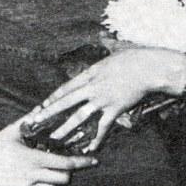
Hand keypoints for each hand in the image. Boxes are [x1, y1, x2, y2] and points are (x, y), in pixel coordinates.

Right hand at [0, 118, 96, 185]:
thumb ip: (29, 119)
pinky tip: (32, 178)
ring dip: (52, 180)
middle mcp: (33, 176)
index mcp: (34, 159)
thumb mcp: (12, 130)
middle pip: (63, 179)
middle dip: (67, 172)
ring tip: (44, 169)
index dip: (82, 163)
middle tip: (63, 164)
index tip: (94, 161)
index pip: (66, 163)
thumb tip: (41, 107)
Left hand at [28, 47, 185, 152]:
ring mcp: (102, 99)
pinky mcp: (115, 109)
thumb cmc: (135, 57)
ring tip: (54, 139)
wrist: (149, 68)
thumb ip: (107, 46)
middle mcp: (93, 87)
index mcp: (91, 72)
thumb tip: (105, 37)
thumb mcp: (116, 49)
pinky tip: (90, 148)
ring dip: (65, 129)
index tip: (42, 105)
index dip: (53, 97)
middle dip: (49, 113)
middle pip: (66, 101)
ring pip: (79, 117)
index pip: (67, 87)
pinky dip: (97, 139)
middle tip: (36, 122)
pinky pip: (103, 127)